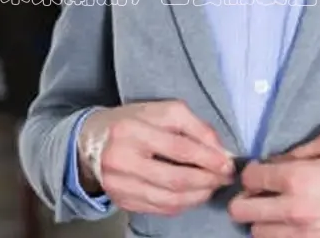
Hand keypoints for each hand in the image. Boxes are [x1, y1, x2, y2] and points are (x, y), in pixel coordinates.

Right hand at [78, 100, 234, 215]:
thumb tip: (221, 152)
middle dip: (207, 181)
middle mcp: (121, 159)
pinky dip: (183, 204)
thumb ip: (196, 128)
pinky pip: (159, 208)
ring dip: (198, 195)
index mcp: (132, 130)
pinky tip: (194, 194)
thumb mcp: (165, 111)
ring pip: (169, 199)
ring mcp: (118, 184)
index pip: (179, 148)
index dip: (208, 158)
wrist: (92, 138)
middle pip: (175, 179)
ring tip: (212, 186)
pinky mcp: (121, 200)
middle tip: (224, 177)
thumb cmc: (135, 121)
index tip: (227, 164)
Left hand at [228, 127, 319, 236]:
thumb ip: (302, 147)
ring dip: (262, 220)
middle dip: (246, 198)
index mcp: (298, 178)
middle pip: (241, 211)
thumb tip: (280, 159)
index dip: (251, 172)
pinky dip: (282, 235)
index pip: (250, 177)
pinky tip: (296, 223)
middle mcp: (294, 211)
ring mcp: (304, 236)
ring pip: (257, 234)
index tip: (260, 171)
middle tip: (260, 192)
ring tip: (278, 209)